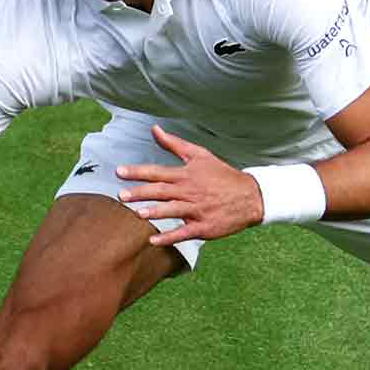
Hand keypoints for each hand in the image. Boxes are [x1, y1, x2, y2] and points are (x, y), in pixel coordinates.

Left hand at [116, 124, 264, 247]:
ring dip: (155, 212)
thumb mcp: (200, 155)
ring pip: (173, 210)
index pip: (158, 172)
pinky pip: (184, 233)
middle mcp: (190, 191)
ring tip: (138, 213)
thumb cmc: (222, 175)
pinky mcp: (204, 226)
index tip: (119, 172)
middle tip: (122, 195)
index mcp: (186, 174)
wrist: (250, 196)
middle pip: (162, 191)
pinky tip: (154, 240)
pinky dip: (169, 237)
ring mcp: (197, 210)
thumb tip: (154, 129)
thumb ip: (174, 144)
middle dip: (141, 192)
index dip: (138, 172)